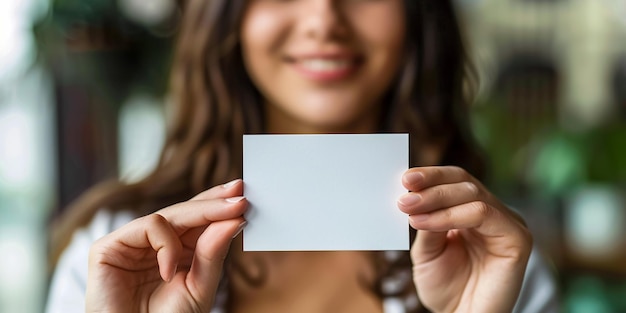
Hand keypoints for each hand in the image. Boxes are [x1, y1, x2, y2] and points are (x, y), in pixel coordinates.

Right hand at [86, 179, 247, 312]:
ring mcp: (130, 243)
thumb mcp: (199, 287)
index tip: (244, 196)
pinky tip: (168, 271)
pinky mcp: (108, 247)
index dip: (218, 204)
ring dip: (196, 222)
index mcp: (176, 251)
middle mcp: (153, 244)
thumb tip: (234, 220)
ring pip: (168, 214)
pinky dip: (165, 245)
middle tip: (239, 199)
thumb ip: (213, 253)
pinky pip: (148, 225)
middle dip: (213, 203)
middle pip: (185, 212)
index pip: (198, 219)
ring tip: (205, 252)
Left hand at [397, 167, 531, 312]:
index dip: (432, 175)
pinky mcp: (517, 239)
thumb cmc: (446, 289)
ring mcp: (508, 225)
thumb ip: (425, 221)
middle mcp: (494, 214)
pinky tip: (425, 222)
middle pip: (464, 182)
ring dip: (436, 198)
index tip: (405, 177)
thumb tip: (412, 193)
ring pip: (473, 194)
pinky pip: (484, 214)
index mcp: (473, 211)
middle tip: (403, 194)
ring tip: (408, 208)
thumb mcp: (426, 250)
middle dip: (430, 186)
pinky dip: (451, 215)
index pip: (456, 181)